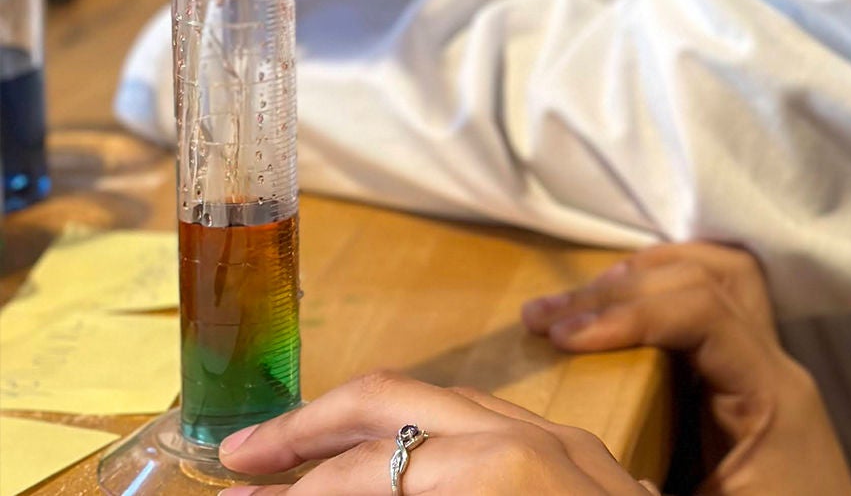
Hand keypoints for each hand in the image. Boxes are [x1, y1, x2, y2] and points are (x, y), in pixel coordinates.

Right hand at [218, 370, 658, 494]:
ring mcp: (565, 440)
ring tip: (304, 449)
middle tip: (236, 459)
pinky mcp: (588, 456)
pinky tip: (397, 454)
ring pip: (442, 402)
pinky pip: (491, 422)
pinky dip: (429, 432)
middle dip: (310, 430)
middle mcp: (529, 439)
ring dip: (367, 421)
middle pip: (393, 402)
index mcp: (498, 474)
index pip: (361, 472)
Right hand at [523, 244, 850, 495]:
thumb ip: (645, 481)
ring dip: (647, 275)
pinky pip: (714, 310)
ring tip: (580, 299)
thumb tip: (573, 454)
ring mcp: (769, 369)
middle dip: (620, 287)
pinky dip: (666, 293)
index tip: (562, 337)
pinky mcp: (752, 385)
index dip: (631, 313)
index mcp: (769, 396)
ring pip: (717, 277)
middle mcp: (776, 367)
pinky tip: (620, 313)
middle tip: (545, 315)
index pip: (703, 312)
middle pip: (706, 278)